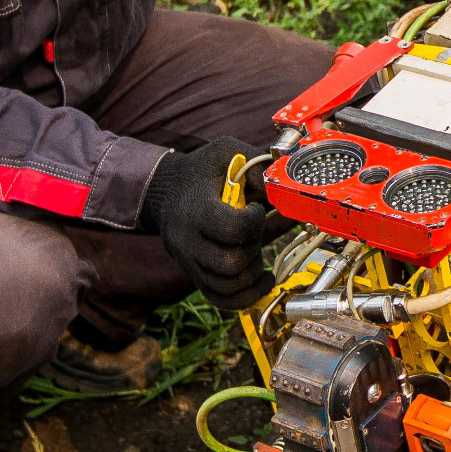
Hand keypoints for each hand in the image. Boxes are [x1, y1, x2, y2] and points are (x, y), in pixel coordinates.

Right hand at [142, 135, 293, 302]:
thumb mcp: (227, 152)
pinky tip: (263, 280)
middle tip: (253, 234)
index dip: (253, 221)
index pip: (231, 229)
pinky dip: (247, 296)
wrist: (167, 190)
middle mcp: (188, 241)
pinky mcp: (195, 276)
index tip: (254, 209)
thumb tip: (282, 190)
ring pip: (227, 287)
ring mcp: (190, 262)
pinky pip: (221, 299)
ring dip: (251, 274)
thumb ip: (257, 167)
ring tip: (255, 253)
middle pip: (229, 265)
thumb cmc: (203, 171)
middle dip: (252, 251)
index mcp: (196, 210)